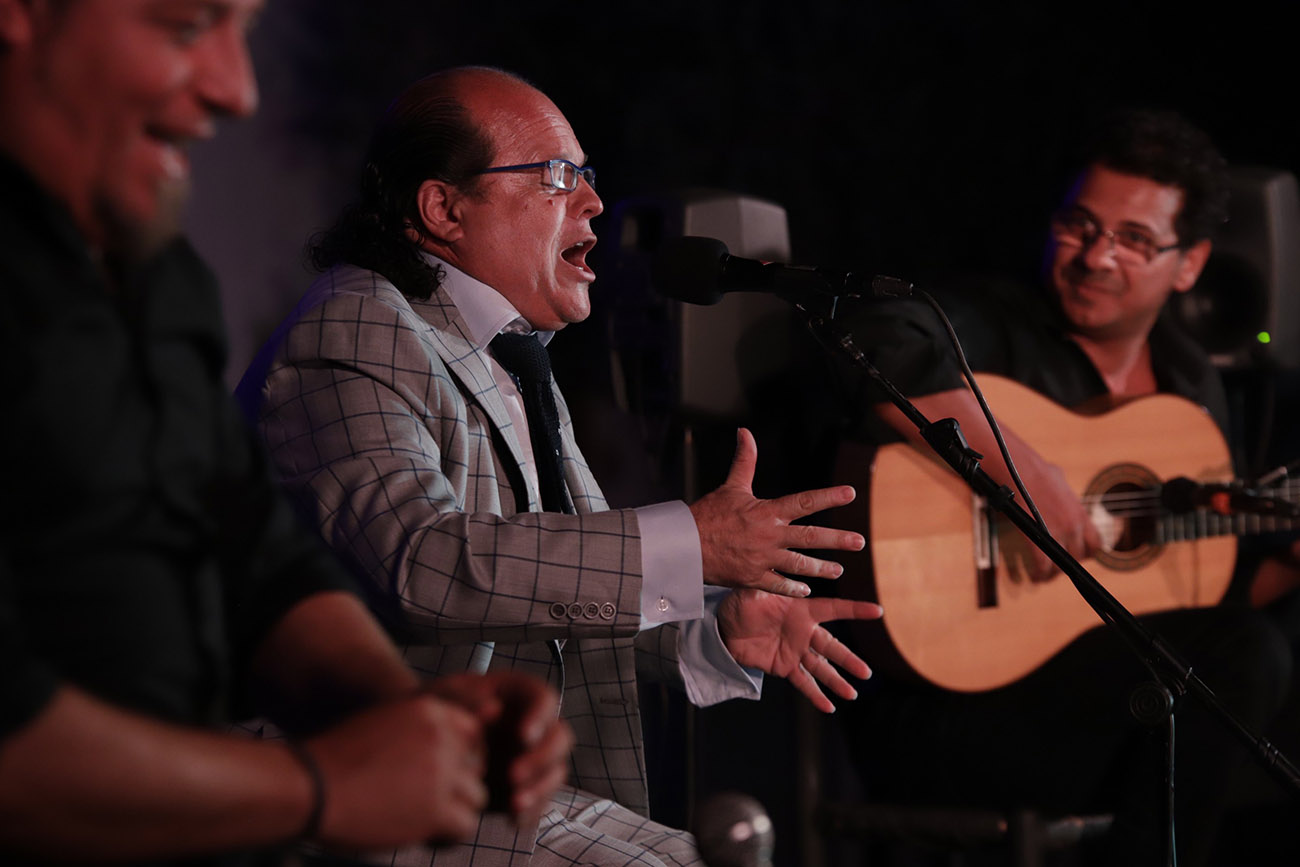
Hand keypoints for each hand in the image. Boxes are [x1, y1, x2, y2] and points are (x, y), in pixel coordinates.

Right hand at [306, 694, 486, 847]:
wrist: (310, 786)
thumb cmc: (337, 759)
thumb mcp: (385, 724)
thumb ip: (421, 734)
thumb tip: (454, 758)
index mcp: (430, 710)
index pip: (473, 734)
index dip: (459, 757)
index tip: (439, 775)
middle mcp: (442, 737)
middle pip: (476, 766)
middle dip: (457, 786)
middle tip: (427, 802)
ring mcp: (442, 772)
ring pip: (476, 797)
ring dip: (455, 811)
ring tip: (424, 820)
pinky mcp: (437, 809)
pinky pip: (466, 826)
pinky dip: (448, 836)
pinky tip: (424, 836)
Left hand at [426, 672, 571, 827]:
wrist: (419, 744)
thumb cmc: (433, 711)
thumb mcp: (443, 695)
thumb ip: (465, 697)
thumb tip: (493, 709)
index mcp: (519, 695)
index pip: (544, 699)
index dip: (540, 717)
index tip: (522, 736)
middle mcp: (533, 725)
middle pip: (559, 737)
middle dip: (542, 759)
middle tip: (513, 776)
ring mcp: (532, 756)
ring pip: (555, 771)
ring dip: (541, 789)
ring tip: (515, 804)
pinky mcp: (525, 786)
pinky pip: (541, 800)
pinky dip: (531, 812)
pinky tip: (513, 820)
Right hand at [690, 428, 865, 596]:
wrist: (686, 545)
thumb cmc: (708, 515)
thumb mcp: (731, 486)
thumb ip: (744, 460)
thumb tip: (745, 432)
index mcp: (767, 512)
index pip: (805, 502)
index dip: (829, 496)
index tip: (851, 493)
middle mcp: (770, 536)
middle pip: (811, 538)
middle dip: (837, 540)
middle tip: (859, 542)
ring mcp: (763, 559)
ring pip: (800, 565)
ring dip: (821, 568)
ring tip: (839, 570)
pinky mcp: (753, 578)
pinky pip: (779, 585)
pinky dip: (793, 589)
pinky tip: (806, 591)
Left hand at [717, 590, 882, 711]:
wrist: (725, 628)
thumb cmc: (741, 604)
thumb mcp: (753, 591)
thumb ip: (770, 586)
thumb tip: (783, 577)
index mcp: (802, 610)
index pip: (833, 609)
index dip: (854, 610)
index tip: (878, 611)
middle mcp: (804, 632)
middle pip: (831, 647)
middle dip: (848, 660)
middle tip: (865, 673)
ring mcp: (796, 651)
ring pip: (821, 668)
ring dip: (836, 681)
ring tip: (851, 694)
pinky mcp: (784, 667)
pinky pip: (803, 683)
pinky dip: (815, 696)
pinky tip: (829, 707)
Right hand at [1002, 457, 1100, 582]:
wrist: (1020, 470)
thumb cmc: (1035, 470)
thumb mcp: (1059, 479)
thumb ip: (1064, 492)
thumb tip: (1058, 483)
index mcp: (1081, 514)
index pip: (1096, 544)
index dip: (1087, 553)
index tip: (1077, 555)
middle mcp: (1074, 526)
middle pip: (1078, 558)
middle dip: (1068, 565)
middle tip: (1057, 566)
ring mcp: (1057, 534)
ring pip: (1061, 566)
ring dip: (1053, 573)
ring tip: (1044, 575)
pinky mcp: (1039, 539)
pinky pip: (1043, 566)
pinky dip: (1039, 574)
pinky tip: (1035, 576)